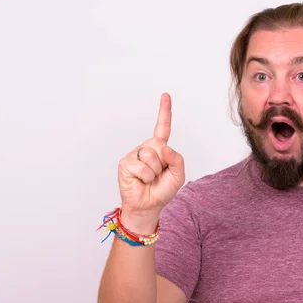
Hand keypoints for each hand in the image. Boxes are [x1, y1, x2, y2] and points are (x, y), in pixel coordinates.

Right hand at [117, 93, 184, 230]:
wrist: (147, 206)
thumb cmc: (161, 190)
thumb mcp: (178, 175)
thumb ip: (177, 159)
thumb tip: (164, 148)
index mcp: (159, 149)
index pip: (162, 127)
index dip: (164, 111)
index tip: (165, 95)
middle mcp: (146, 148)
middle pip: (160, 146)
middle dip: (163, 164)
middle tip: (157, 175)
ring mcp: (134, 155)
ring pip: (150, 155)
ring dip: (154, 171)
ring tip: (149, 179)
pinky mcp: (125, 163)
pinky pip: (141, 167)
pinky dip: (145, 177)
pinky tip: (140, 181)